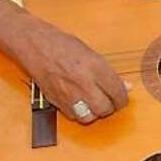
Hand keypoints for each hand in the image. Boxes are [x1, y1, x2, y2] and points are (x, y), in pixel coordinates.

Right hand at [14, 18, 128, 123]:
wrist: (35, 44)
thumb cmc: (63, 44)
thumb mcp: (91, 53)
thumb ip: (108, 72)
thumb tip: (125, 87)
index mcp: (94, 66)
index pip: (117, 91)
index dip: (123, 98)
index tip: (123, 97)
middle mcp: (82, 81)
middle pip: (105, 108)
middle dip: (111, 107)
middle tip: (111, 101)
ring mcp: (67, 93)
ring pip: (89, 116)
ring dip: (96, 112)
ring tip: (96, 103)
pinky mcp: (56, 100)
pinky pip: (74, 116)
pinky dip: (80, 113)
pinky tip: (81, 103)